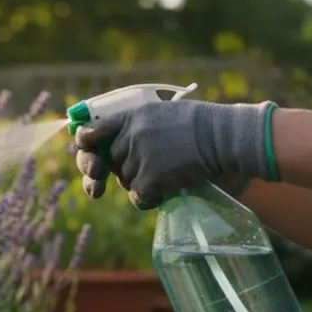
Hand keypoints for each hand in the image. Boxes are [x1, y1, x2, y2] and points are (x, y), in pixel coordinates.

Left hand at [73, 99, 277, 208]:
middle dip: (123, 168)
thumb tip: (112, 143)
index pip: (92, 131)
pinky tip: (165, 190)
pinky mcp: (151, 178)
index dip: (87, 145)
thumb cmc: (200, 125)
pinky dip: (149, 198)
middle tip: (147, 167)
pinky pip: (138, 196)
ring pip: (125, 180)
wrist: (224, 137)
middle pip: (111, 161)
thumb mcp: (161, 113)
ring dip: (141, 182)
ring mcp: (140, 156)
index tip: (90, 153)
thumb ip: (135, 124)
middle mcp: (131, 135)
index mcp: (132, 115)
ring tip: (167, 172)